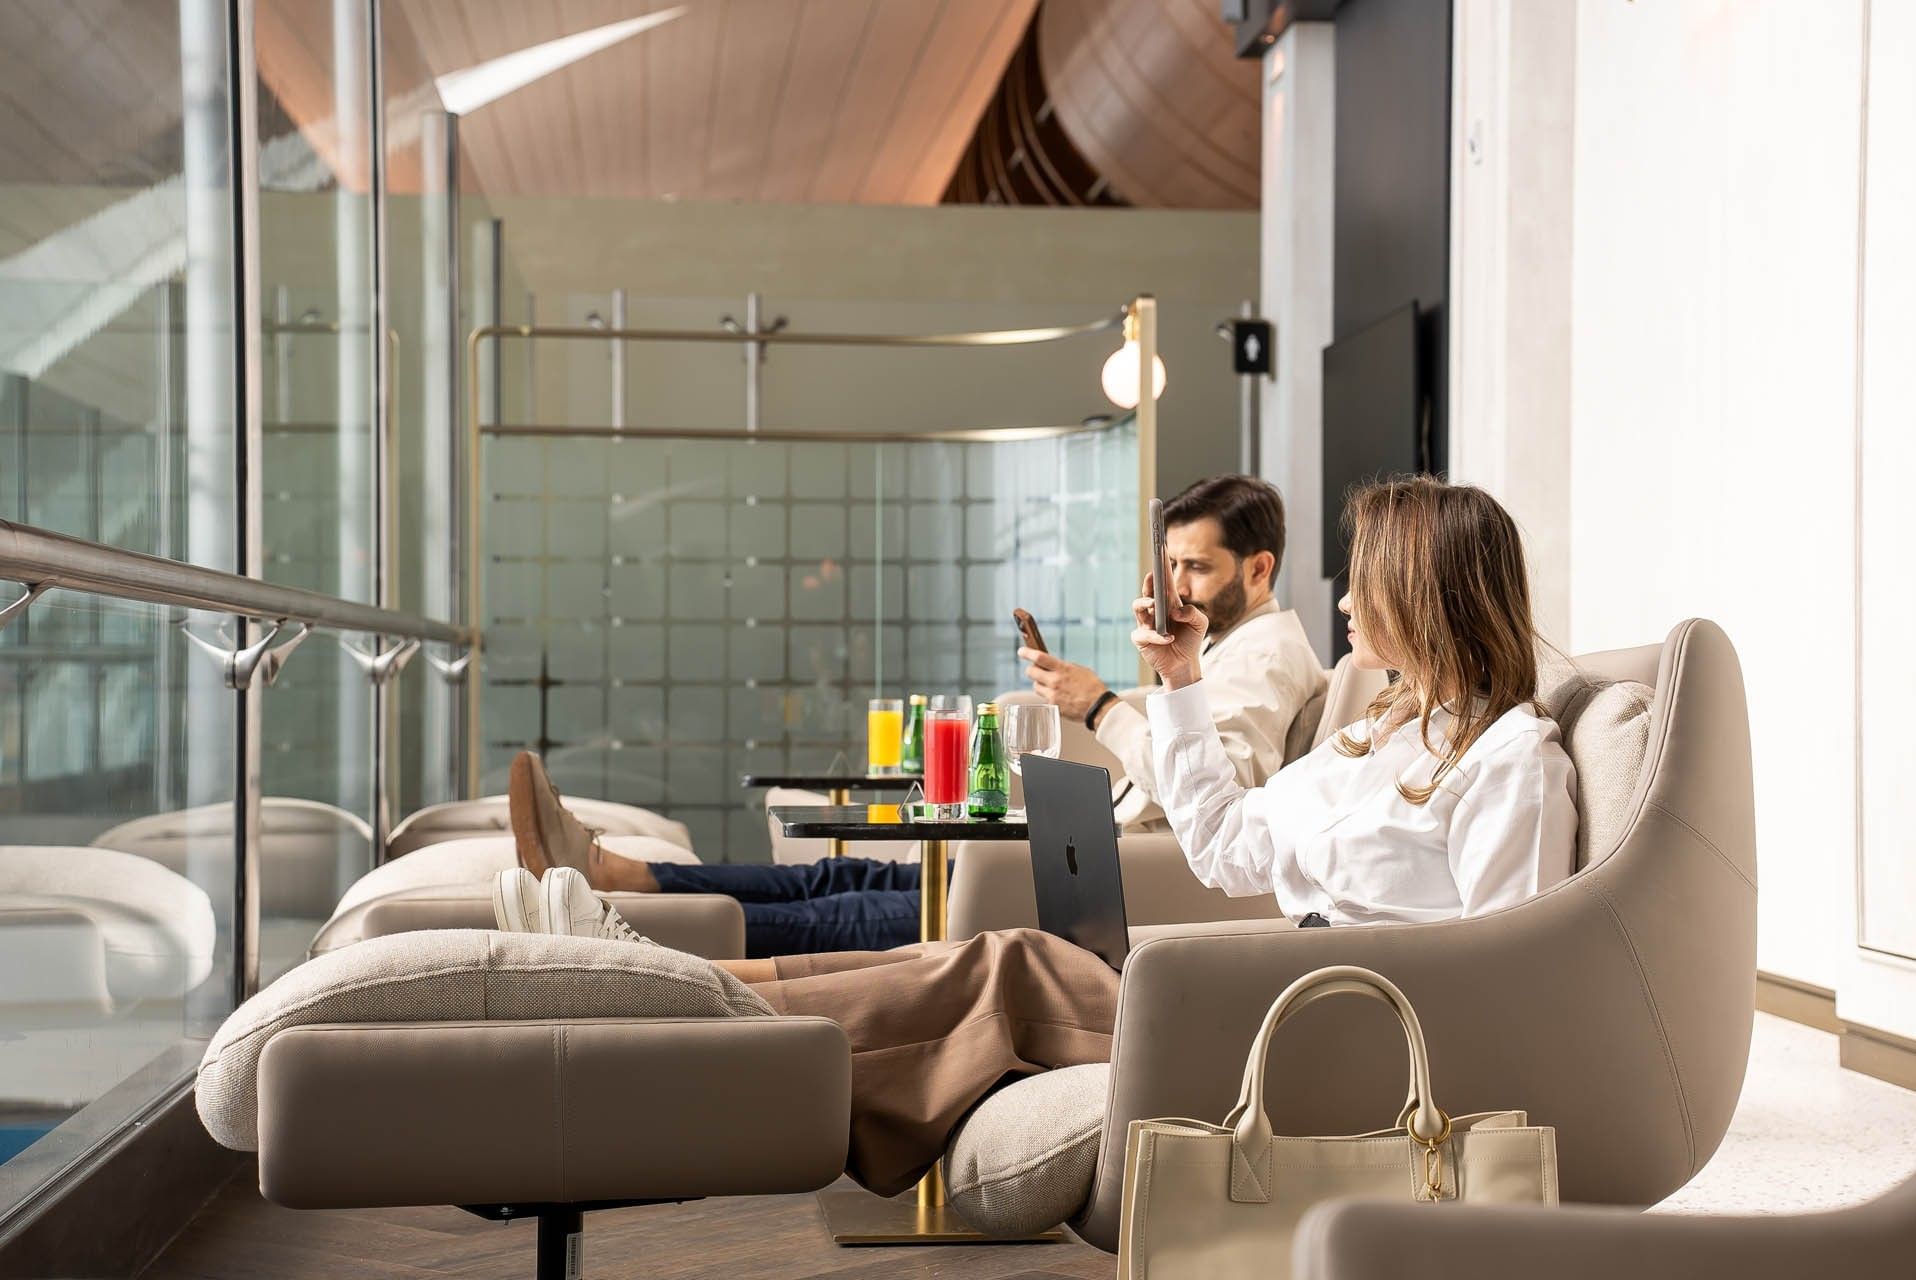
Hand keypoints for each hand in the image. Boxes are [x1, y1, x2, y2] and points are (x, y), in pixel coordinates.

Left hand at [1019, 647, 1109, 720]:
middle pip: (1031, 672)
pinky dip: (1049, 696)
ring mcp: (1052, 695)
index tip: (1021, 651)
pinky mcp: (1052, 706)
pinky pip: (1045, 698)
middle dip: (1032, 670)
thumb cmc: (1093, 688)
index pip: (1039, 658)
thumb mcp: (1080, 670)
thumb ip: (1064, 667)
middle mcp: (1054, 681)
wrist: (1098, 707)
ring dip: (1040, 684)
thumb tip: (1053, 665)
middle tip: (1036, 670)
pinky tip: (1060, 696)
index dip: (1027, 653)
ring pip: (1036, 686)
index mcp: (1062, 669)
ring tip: (1051, 685)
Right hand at [1132, 572, 1205, 688]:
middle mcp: (1155, 609)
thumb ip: (1192, 613)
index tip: (1161, 548)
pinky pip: (1144, 633)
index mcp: (1170, 602)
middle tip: (1152, 573)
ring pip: (1138, 606)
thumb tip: (1175, 611)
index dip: (1162, 565)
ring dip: (1145, 603)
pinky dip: (1156, 636)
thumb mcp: (1200, 624)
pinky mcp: (1141, 639)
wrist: (1184, 665)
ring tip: (1154, 605)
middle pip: (1148, 590)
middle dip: (1148, 580)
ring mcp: (1146, 623)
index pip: (1164, 580)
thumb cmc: (1191, 641)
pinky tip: (1169, 638)